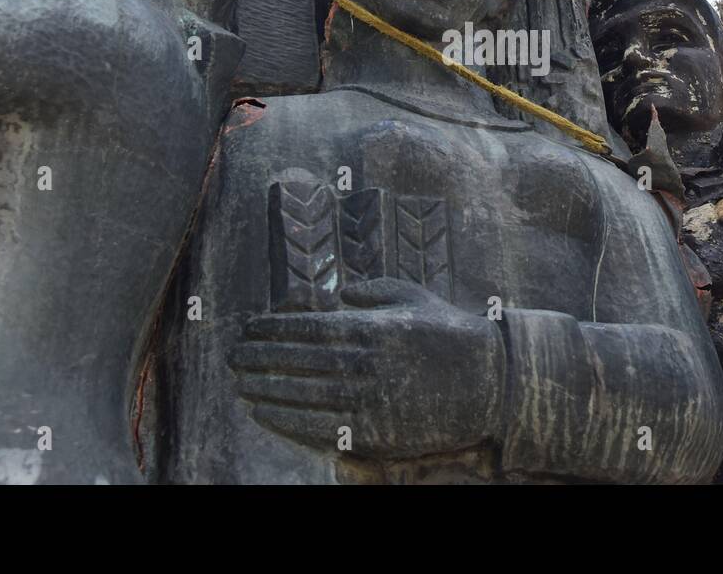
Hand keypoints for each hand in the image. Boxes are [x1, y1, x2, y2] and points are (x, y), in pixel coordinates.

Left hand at [229, 278, 505, 457]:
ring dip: (265, 389)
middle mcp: (364, 364)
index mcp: (372, 327)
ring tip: (241, 383)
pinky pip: (317, 427)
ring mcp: (368, 400)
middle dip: (259, 356)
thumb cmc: (449, 334)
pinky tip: (264, 412)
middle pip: (296, 360)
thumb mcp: (413, 296)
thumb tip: (337, 294)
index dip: (272, 328)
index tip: (249, 328)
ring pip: (300, 395)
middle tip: (233, 354)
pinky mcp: (374, 432)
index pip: (306, 327)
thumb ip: (372, 290)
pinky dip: (284, 420)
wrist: (489, 383)